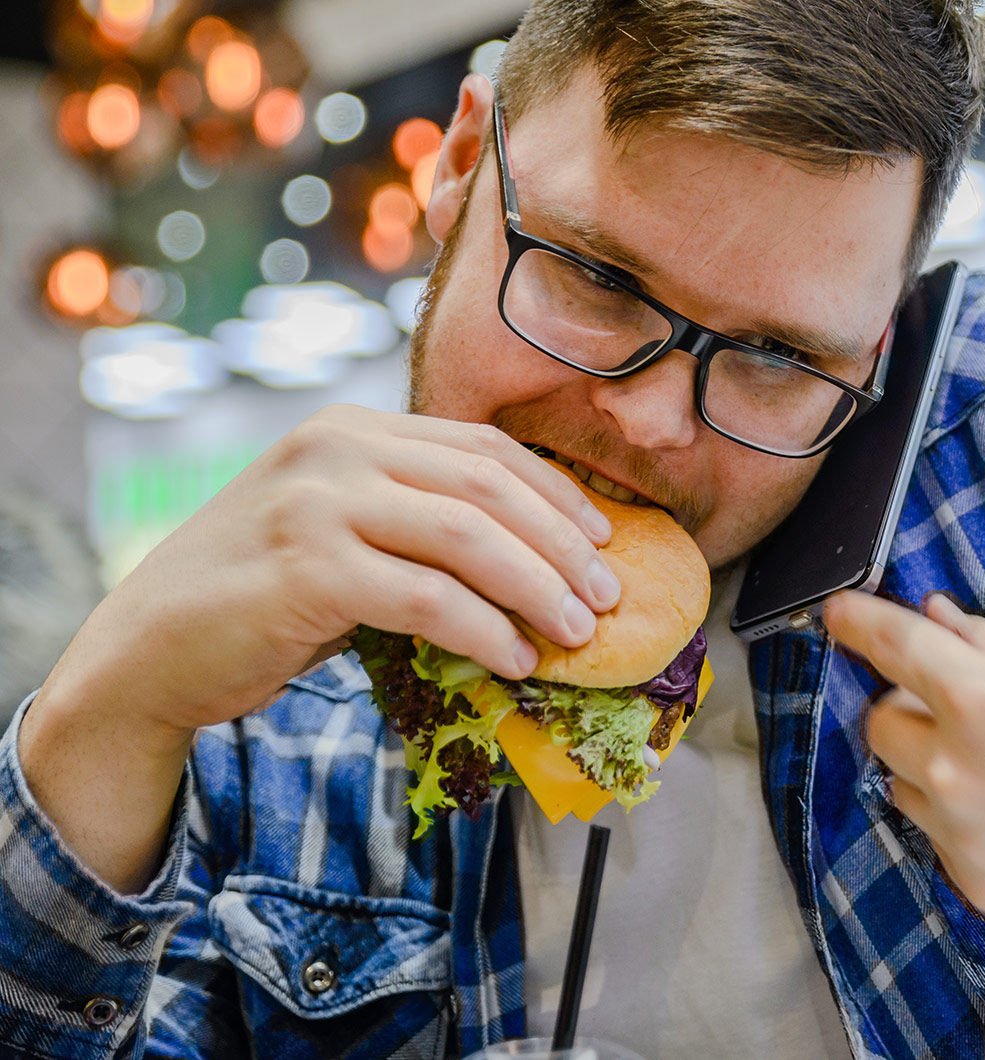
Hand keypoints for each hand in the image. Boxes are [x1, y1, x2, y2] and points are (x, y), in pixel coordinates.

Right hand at [22, 404, 620, 889]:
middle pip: (488, 487)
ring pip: (468, 538)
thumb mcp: (341, 532)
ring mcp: (316, 504)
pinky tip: (516, 660)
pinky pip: (428, 600)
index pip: (483, 449)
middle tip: (608, 597)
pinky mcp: (305, 570)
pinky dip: (486, 632)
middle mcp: (336, 450)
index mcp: (354, 429)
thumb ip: (416, 524)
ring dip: (538, 590)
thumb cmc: (259, 597)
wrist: (147, 651)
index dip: (556, 495)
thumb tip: (538, 562)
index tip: (605, 540)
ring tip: (578, 634)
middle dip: (562, 545)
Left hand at [825, 592, 984, 920]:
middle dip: (914, 704)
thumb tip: (931, 619)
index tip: (838, 615)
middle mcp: (960, 774)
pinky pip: (940, 836)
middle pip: (882, 724)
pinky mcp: (984, 886)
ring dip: (934, 764)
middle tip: (974, 699)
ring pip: (903, 785)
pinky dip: (965, 816)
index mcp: (982, 700)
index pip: (891, 647)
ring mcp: (969, 838)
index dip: (858, 623)